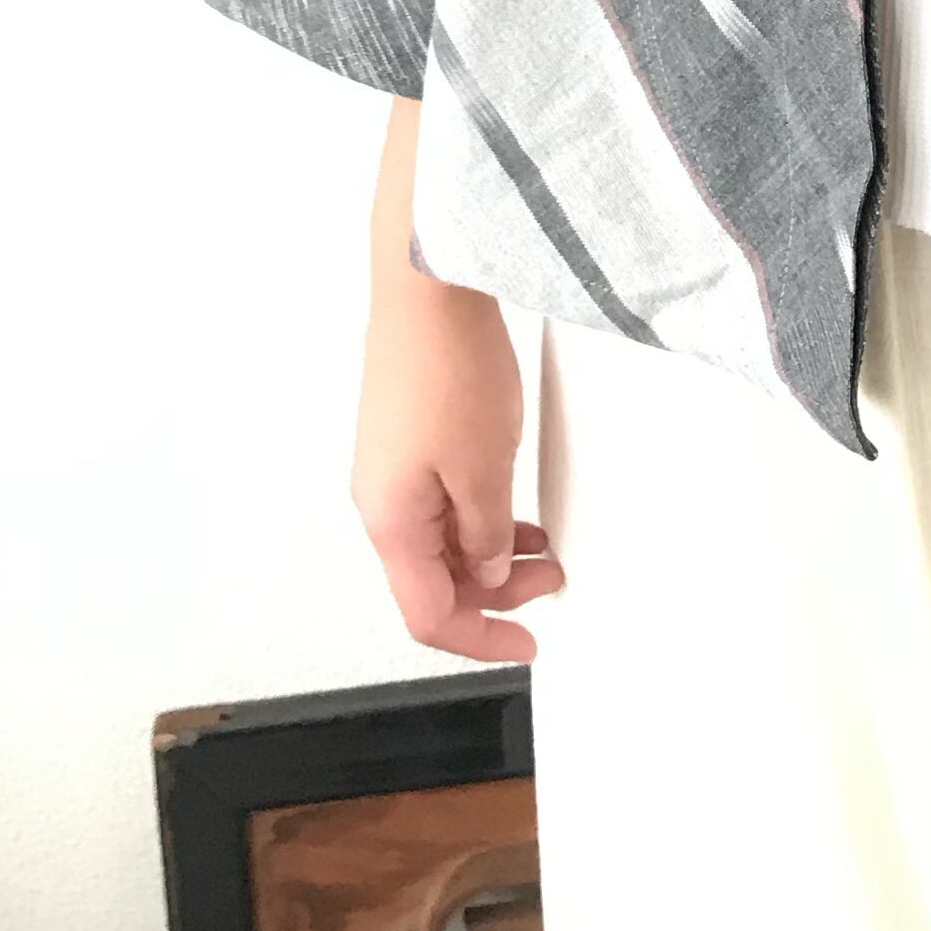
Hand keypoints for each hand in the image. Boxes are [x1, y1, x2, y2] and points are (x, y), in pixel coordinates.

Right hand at [351, 268, 564, 661]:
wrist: (426, 285)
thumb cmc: (446, 366)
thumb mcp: (484, 468)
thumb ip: (487, 532)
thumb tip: (487, 566)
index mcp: (389, 520)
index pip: (428, 612)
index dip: (480, 639)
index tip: (527, 644)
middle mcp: (381, 496)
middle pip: (435, 576)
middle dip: (495, 591)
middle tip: (550, 581)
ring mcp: (392, 461)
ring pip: (441, 534)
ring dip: (491, 549)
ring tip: (542, 546)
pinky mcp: (408, 430)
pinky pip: (441, 494)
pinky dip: (480, 510)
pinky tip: (513, 503)